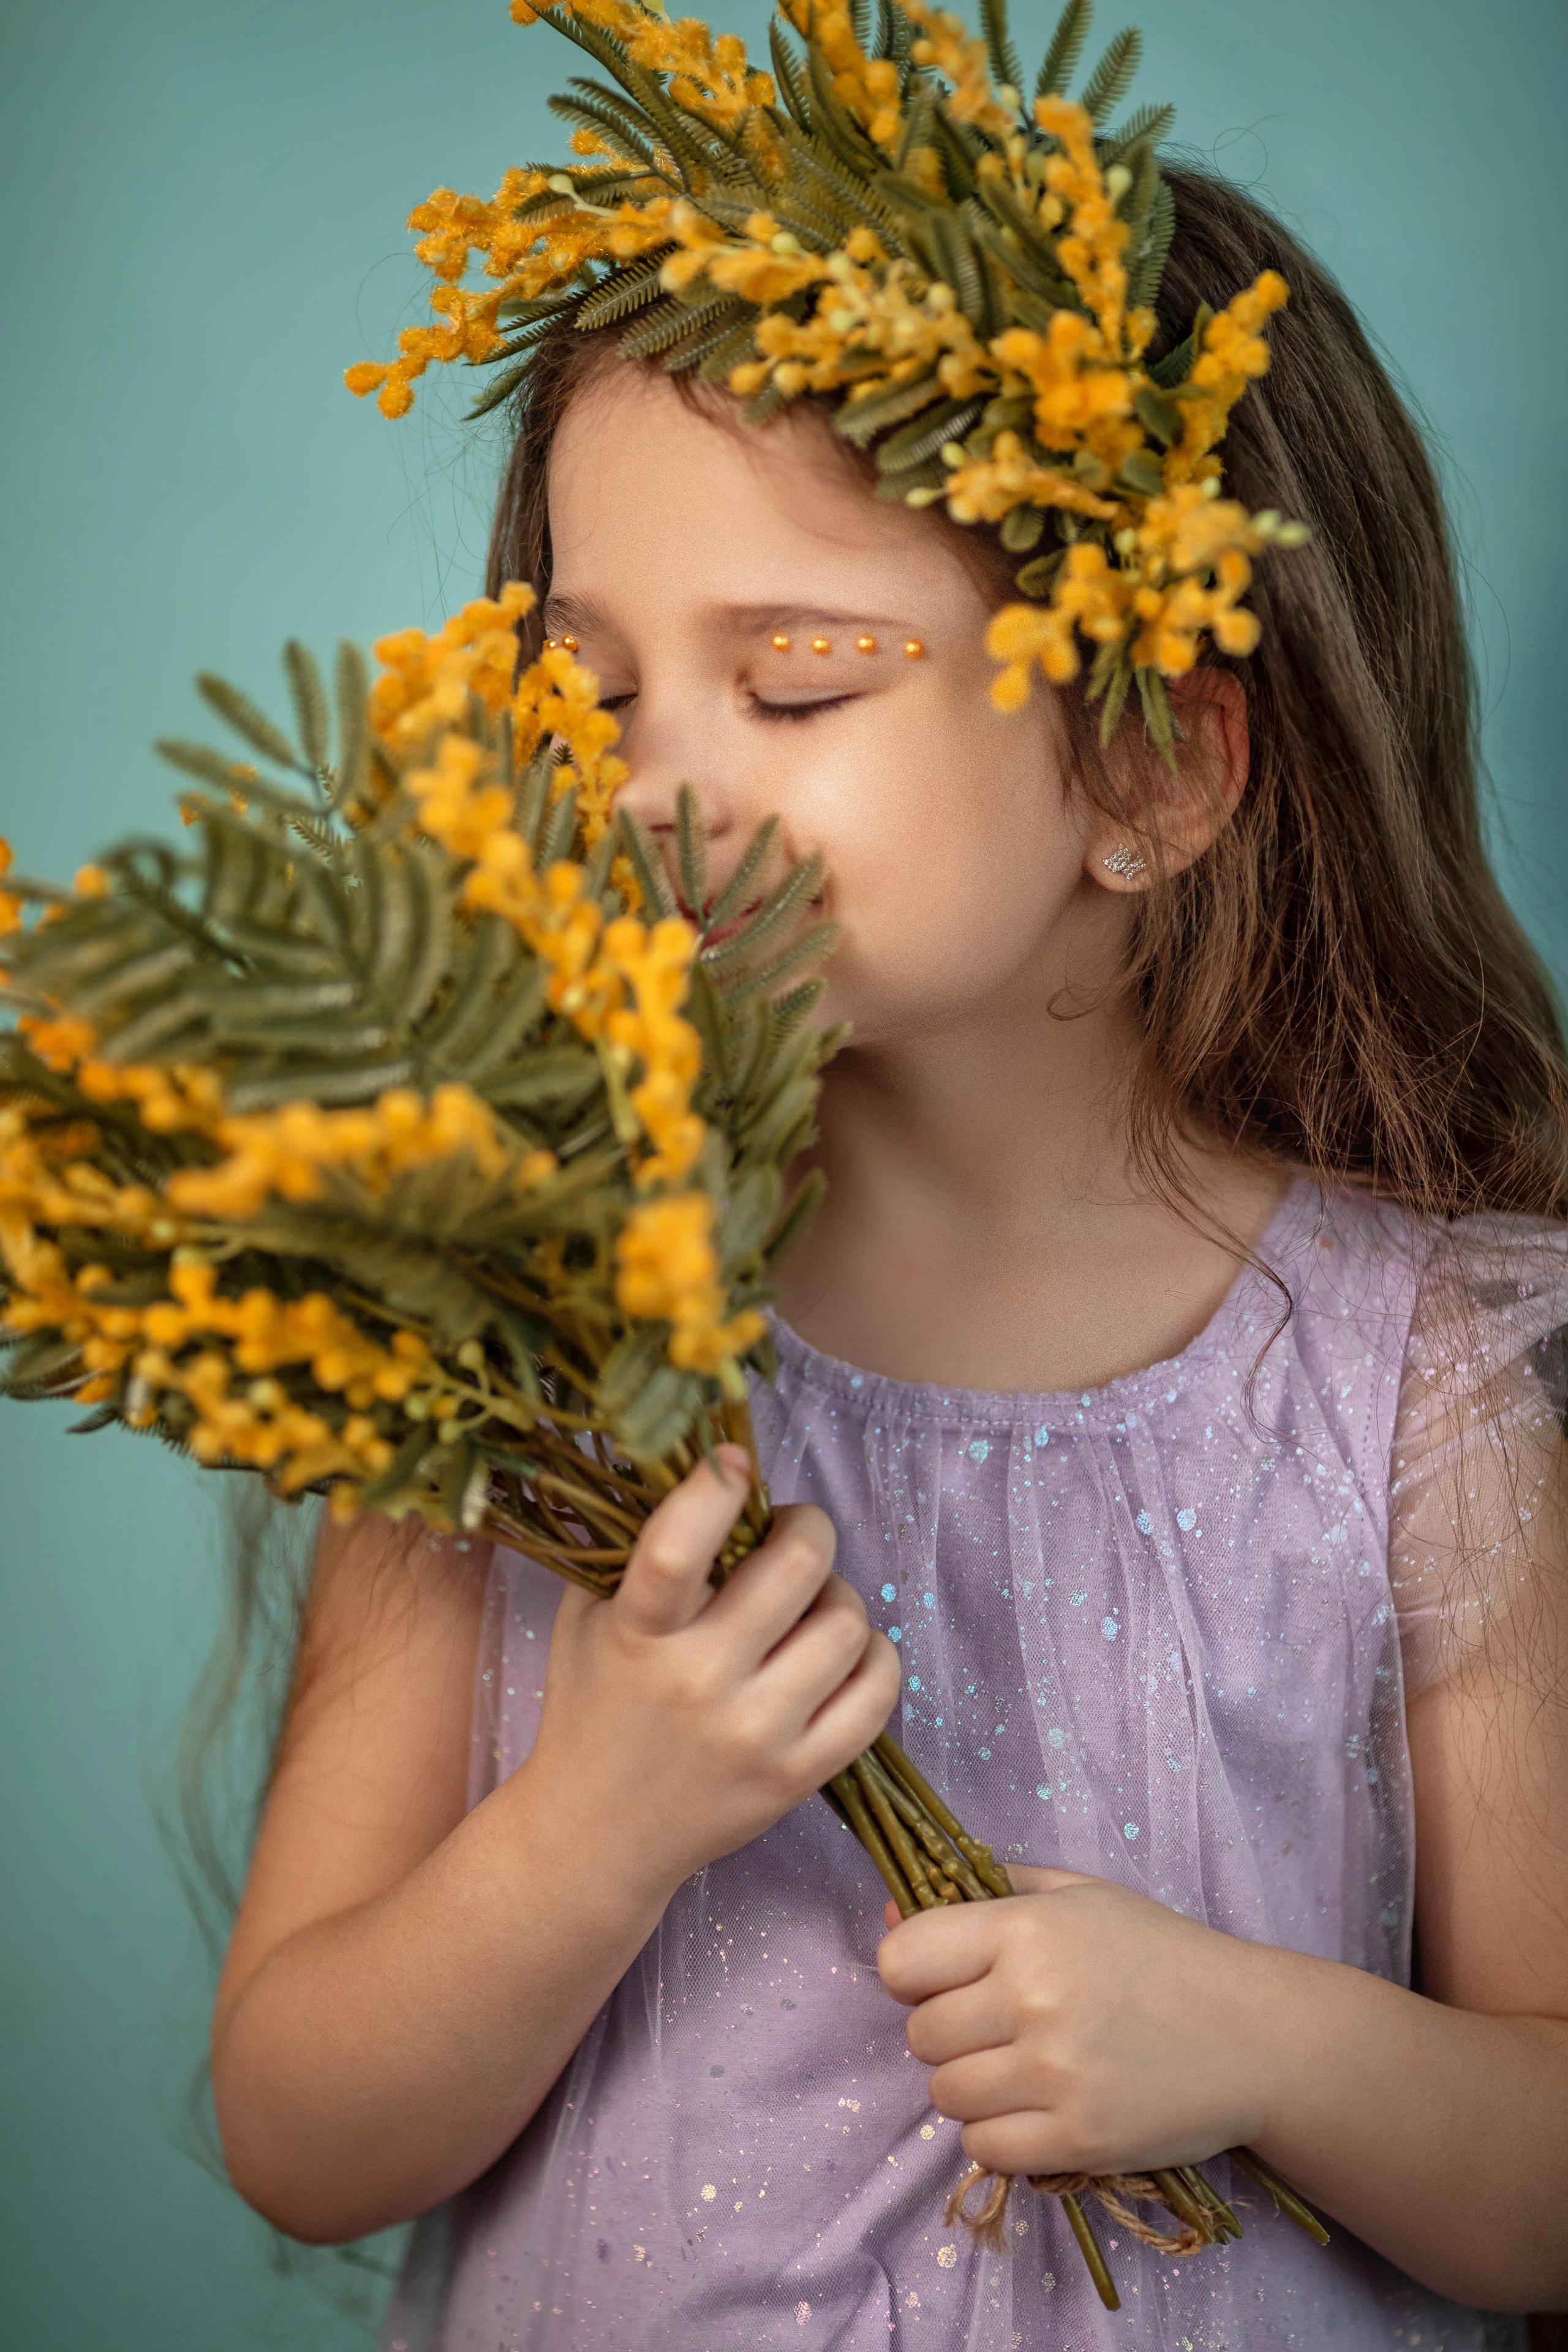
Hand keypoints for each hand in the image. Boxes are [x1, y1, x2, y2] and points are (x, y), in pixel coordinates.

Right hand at [524, 1447, 900, 1904]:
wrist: (596, 1839)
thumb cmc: (592, 1710)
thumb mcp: (585, 1620)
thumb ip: (623, 1545)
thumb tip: (679, 1457)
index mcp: (636, 1635)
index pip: (680, 1545)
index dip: (719, 1484)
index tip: (733, 1460)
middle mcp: (698, 1683)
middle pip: (797, 1568)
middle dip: (805, 1528)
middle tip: (789, 1535)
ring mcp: (755, 1735)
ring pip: (847, 1625)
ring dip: (837, 1595)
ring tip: (808, 1605)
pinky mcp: (797, 1778)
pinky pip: (877, 1694)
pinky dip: (873, 1658)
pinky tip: (838, 1653)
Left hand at [877, 1867, 1280, 2176]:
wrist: (1252, 2035)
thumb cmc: (1157, 1954)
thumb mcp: (1075, 1896)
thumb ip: (983, 1891)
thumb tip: (889, 1911)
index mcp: (1026, 1929)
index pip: (902, 1960)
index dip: (913, 1974)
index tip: (946, 1980)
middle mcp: (1032, 1999)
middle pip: (920, 2035)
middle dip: (948, 2033)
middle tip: (999, 2027)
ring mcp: (1055, 2075)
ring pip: (946, 2095)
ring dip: (972, 2086)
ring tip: (1023, 2068)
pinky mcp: (1078, 2139)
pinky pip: (985, 2149)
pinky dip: (998, 2135)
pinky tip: (1037, 2110)